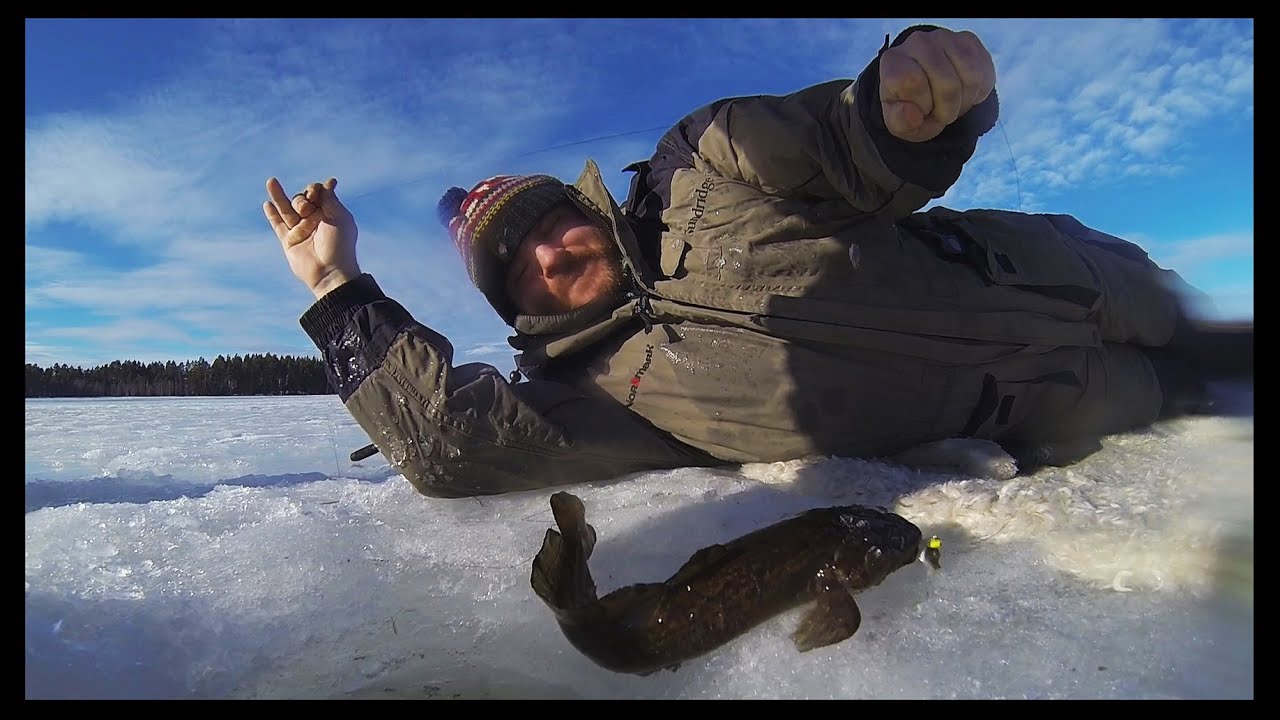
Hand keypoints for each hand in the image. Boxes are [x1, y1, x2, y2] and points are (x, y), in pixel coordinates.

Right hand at [263, 177, 360, 299]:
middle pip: (301, 199)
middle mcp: (314, 221)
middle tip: (306, 209)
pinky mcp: (289, 241)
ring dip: (279, 195)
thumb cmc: (339, 244)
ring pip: (287, 209)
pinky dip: (272, 215)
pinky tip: (268, 204)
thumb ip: (329, 199)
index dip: (316, 189)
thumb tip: (327, 183)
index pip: (318, 193)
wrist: (330, 271)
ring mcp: (301, 230)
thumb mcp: (340, 217)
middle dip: (302, 199)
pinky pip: (278, 225)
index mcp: (329, 214)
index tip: (322, 189)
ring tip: (271, 181)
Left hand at [879, 28, 995, 142]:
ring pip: (970, 79)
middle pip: (948, 84)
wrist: (930, 92)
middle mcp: (917, 42)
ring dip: (965, 101)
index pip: (912, 82)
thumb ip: (900, 121)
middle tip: (940, 112)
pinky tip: (964, 91)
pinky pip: (984, 74)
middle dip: (948, 110)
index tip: (920, 110)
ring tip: (952, 102)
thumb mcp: (900, 124)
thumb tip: (912, 114)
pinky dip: (978, 92)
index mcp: (893, 61)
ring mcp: (945, 37)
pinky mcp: (968, 40)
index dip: (923, 105)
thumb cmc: (912, 108)